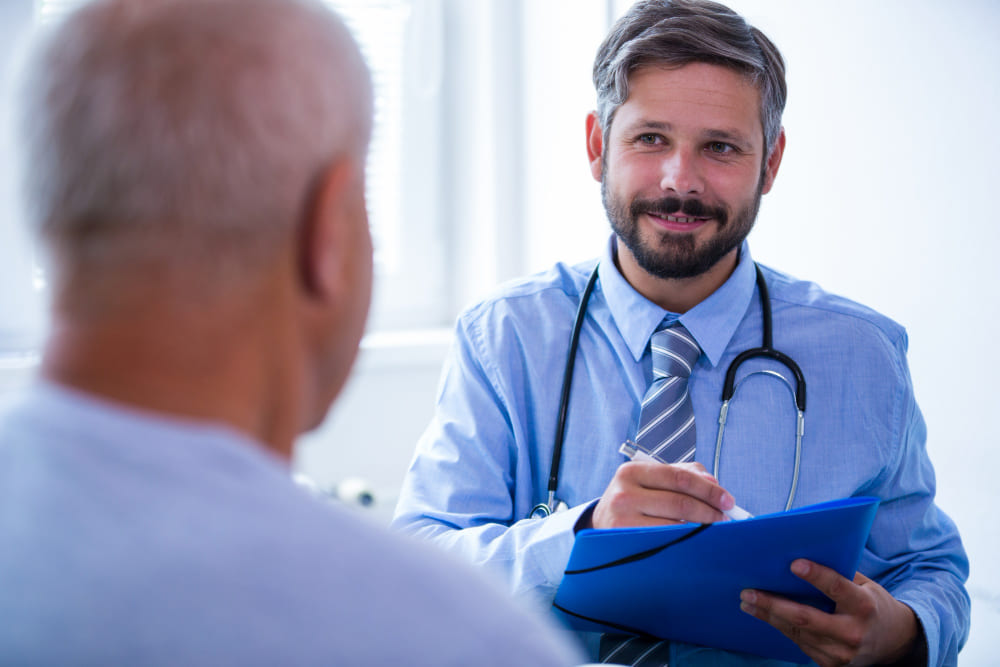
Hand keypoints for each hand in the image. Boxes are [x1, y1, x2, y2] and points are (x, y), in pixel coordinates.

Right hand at [587, 461, 734, 528]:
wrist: (601, 523)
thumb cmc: (634, 499)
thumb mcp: (651, 479)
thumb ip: (684, 474)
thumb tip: (714, 483)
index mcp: (632, 471)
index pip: (679, 478)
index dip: (708, 489)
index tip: (727, 499)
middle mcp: (624, 493)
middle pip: (680, 502)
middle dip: (709, 511)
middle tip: (725, 518)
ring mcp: (622, 519)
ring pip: (675, 525)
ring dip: (701, 528)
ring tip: (714, 529)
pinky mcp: (625, 541)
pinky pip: (665, 541)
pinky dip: (686, 540)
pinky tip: (695, 539)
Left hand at [740, 559, 920, 665]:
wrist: (894, 642)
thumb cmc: (873, 604)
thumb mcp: (865, 585)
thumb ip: (839, 573)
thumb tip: (802, 554)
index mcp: (864, 606)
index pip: (837, 588)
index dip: (816, 576)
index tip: (794, 564)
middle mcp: (852, 632)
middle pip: (806, 617)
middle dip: (773, 604)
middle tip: (749, 593)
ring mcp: (841, 652)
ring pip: (797, 631)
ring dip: (769, 616)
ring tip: (748, 602)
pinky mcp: (831, 664)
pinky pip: (800, 642)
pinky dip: (781, 627)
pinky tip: (766, 615)